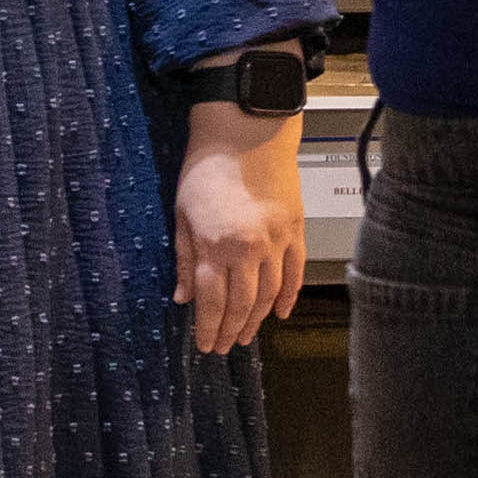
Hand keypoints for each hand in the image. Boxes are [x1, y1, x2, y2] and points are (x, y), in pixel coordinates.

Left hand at [172, 105, 302, 356]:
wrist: (246, 131)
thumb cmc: (207, 166)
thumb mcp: (182, 213)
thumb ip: (185, 259)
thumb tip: (183, 297)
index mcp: (216, 245)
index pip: (212, 301)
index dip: (208, 327)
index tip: (205, 344)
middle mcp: (249, 248)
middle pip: (242, 304)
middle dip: (230, 330)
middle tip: (224, 346)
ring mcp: (277, 240)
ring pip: (270, 294)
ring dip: (258, 319)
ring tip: (246, 335)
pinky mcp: (295, 230)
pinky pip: (295, 272)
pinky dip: (290, 296)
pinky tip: (281, 313)